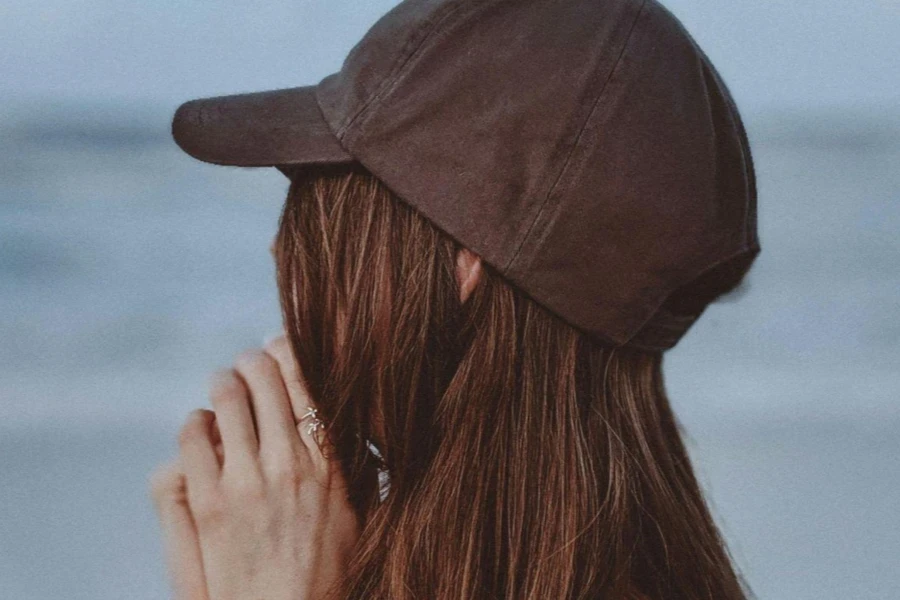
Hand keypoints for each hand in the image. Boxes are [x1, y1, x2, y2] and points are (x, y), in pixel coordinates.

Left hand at [150, 335, 360, 599]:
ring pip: (225, 396)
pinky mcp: (207, 502)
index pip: (305, 382)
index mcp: (328, 462)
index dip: (287, 351)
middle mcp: (288, 463)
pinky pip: (191, 436)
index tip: (278, 344)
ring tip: (224, 389)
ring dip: (223, 386)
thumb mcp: (359, 513)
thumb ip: (351, 465)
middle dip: (251, 362)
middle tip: (248, 365)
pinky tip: (203, 431)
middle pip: (261, 377)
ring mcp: (245, 481)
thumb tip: (349, 425)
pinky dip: (196, 425)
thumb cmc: (328, 572)